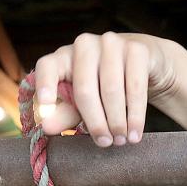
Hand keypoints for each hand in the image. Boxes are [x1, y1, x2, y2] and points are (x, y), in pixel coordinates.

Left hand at [34, 32, 179, 145]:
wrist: (141, 68)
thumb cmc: (102, 88)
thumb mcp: (80, 103)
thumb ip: (64, 113)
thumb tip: (46, 127)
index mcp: (63, 57)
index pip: (48, 66)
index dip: (45, 84)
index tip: (45, 104)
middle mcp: (85, 45)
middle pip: (84, 88)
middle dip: (95, 121)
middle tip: (105, 143)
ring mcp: (111, 43)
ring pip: (111, 89)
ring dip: (117, 121)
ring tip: (121, 140)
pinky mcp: (137, 49)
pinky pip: (135, 87)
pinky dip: (135, 114)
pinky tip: (135, 132)